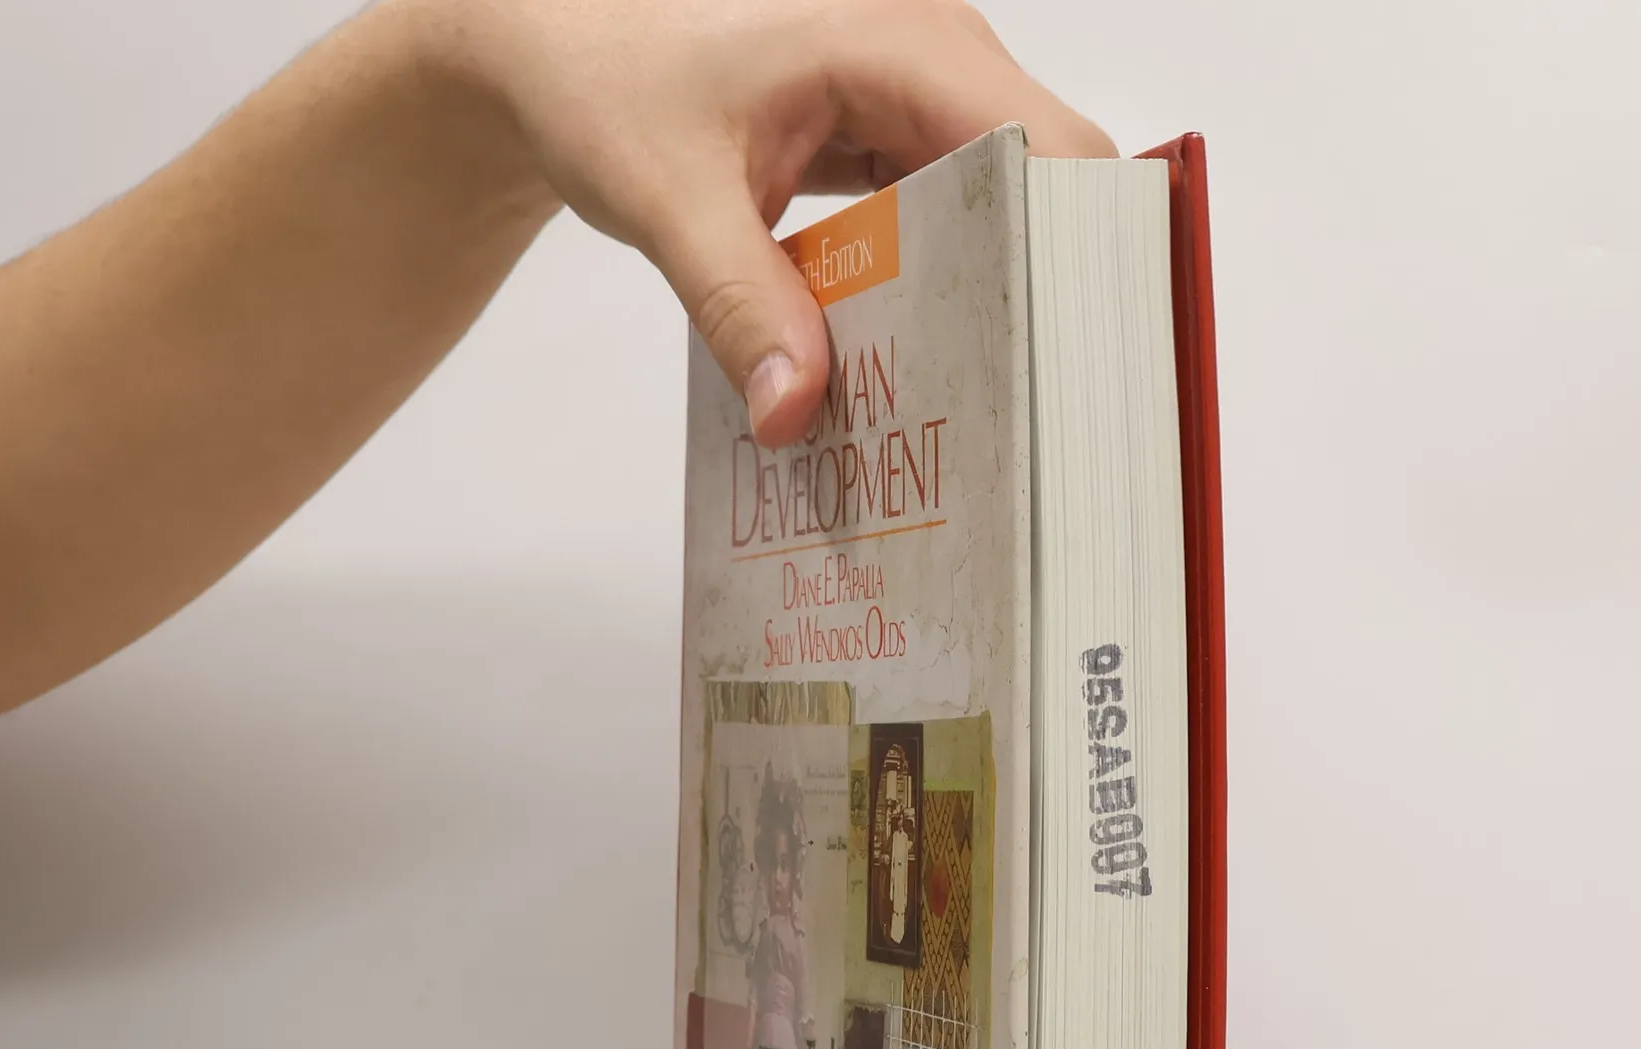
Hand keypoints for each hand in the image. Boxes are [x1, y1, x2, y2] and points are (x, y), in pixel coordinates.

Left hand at [408, 0, 1115, 443]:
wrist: (563, 50)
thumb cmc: (608, 80)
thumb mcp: (666, 197)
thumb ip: (736, 305)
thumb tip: (797, 414)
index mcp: (898, 41)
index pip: (1048, 149)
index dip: (1077, 255)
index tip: (1071, 362)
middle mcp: (936, 62)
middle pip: (1048, 191)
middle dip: (1044, 297)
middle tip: (1027, 412)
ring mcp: (925, 105)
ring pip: (1010, 215)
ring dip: (996, 305)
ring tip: (983, 405)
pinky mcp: (902, 146)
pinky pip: (959, 225)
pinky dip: (947, 294)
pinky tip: (922, 365)